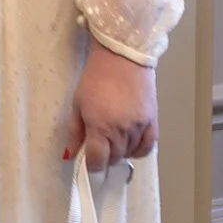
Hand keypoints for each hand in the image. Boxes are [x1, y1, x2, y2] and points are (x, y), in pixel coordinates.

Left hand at [65, 39, 157, 172]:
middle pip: (114, 158)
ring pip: (129, 153)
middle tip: (98, 147)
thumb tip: (70, 153)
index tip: (88, 162)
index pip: (98, 160)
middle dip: (104, 157)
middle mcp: (121, 130)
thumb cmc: (96, 77)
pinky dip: (139, 150)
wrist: (122, 56)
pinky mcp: (152, 120)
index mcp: (100, 126)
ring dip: (120, 152)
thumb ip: (75, 131)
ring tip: (112, 140)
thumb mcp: (78, 103)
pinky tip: (130, 145)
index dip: (91, 165)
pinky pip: (148, 146)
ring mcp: (139, 126)